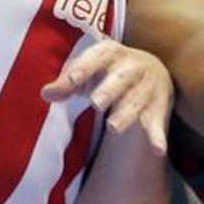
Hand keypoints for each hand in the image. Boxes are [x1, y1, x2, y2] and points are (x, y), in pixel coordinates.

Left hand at [42, 39, 171, 153]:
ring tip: (113, 128)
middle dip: (109, 89)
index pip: (98, 57)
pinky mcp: (158, 108)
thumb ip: (67, 83)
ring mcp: (148, 87)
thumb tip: (45, 94)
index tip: (72, 79)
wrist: (152, 71)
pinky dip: (157, 137)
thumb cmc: (109, 72)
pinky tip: (158, 150)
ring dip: (126, 114)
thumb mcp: (88, 72)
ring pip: (137, 101)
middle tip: (95, 103)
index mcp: (112, 53)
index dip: (85, 67)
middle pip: (121, 78)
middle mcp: (134, 66)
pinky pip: (158, 123)